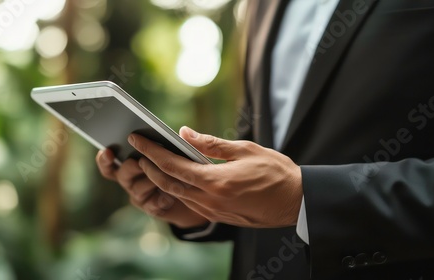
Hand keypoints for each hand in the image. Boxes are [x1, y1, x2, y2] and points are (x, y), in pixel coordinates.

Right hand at [95, 149, 208, 227]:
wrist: (197, 195)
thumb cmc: (187, 167)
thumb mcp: (185, 151)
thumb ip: (184, 142)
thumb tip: (184, 131)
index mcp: (131, 160)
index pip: (109, 160)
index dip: (105, 157)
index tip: (108, 151)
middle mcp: (131, 178)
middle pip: (121, 173)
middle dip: (130, 166)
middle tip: (141, 161)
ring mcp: (139, 194)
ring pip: (136, 188)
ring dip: (149, 180)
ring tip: (165, 176)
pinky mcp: (151, 208)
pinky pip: (151, 204)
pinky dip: (160, 198)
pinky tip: (171, 195)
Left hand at [128, 126, 302, 227]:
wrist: (296, 202)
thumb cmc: (276, 172)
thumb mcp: (244, 150)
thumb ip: (211, 143)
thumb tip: (184, 133)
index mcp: (215, 181)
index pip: (171, 165)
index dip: (150, 151)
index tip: (137, 139)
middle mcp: (209, 200)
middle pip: (167, 183)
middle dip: (148, 167)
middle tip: (138, 151)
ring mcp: (213, 211)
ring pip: (177, 195)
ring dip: (161, 179)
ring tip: (153, 162)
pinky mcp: (219, 217)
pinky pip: (191, 202)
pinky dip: (178, 188)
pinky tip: (178, 178)